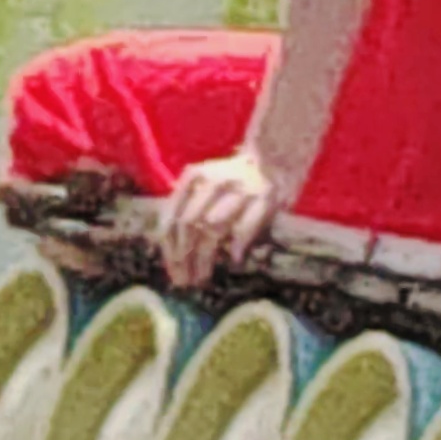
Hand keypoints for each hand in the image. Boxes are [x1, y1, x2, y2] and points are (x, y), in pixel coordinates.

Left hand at [154, 153, 286, 290]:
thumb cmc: (231, 179)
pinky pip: (245, 227)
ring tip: (201, 278)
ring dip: (204, 257)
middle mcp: (213, 181)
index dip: (169, 248)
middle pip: (189, 225)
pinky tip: (234, 262)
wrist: (272, 157)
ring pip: (212, 228)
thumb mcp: (202, 184)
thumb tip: (168, 248)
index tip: (172, 271)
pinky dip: (237, 246)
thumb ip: (184, 207)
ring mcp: (239, 189)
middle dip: (184, 257)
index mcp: (193, 177)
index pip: (172, 217)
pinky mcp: (264, 198)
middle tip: (184, 282)